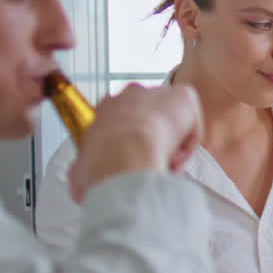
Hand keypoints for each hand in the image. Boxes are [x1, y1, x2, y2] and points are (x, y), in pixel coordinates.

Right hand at [68, 83, 202, 201]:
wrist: (122, 155)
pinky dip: (189, 142)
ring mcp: (158, 92)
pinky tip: (177, 157)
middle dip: (155, 140)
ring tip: (164, 165)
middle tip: (153, 163)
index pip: (124, 120)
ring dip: (172, 143)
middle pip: (151, 118)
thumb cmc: (100, 166)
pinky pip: (192, 122)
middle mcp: (131, 95)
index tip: (133, 160)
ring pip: (173, 121)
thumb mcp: (80, 170)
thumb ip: (83, 169)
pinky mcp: (183, 96)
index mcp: (106, 109)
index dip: (132, 143)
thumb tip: (81, 179)